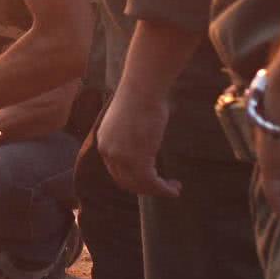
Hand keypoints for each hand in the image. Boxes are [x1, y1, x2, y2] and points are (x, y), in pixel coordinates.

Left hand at [97, 81, 179, 198]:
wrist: (143, 88)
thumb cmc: (141, 97)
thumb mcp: (129, 121)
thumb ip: (131, 138)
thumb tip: (144, 144)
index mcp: (104, 141)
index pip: (116, 170)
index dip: (134, 178)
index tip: (152, 178)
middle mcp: (108, 152)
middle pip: (126, 181)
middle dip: (145, 187)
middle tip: (163, 187)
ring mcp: (121, 157)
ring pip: (140, 185)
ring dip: (157, 190)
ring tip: (173, 189)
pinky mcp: (137, 160)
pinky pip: (152, 183)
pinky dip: (164, 189)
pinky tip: (175, 189)